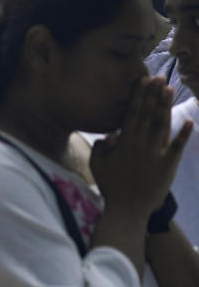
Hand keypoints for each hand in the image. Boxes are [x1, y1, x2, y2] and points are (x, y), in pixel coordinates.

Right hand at [91, 76, 191, 215]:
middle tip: (159, 77)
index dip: (138, 96)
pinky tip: (190, 121)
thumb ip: (100, 148)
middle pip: (147, 114)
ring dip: (166, 106)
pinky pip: (176, 147)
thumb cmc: (111, 187)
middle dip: (153, 94)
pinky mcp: (167, 165)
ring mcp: (155, 154)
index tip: (143, 81)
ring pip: (161, 125)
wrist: (128, 209)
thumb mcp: (97, 166)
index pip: (132, 114)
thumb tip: (109, 134)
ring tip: (170, 89)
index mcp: (124, 143)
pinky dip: (183, 134)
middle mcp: (140, 144)